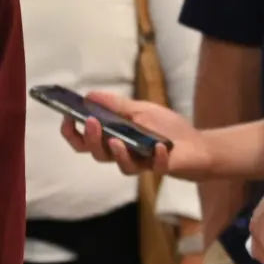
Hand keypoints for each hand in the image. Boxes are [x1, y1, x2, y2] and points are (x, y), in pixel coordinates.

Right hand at [58, 91, 211, 179]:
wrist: (197, 145)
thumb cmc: (167, 128)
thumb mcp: (140, 109)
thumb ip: (116, 105)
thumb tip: (89, 95)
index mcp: (114, 139)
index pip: (85, 141)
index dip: (72, 132)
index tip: (67, 117)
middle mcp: (123, 154)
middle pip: (97, 154)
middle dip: (90, 139)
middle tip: (91, 122)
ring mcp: (141, 163)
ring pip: (122, 166)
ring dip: (118, 153)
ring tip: (116, 141)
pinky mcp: (161, 168)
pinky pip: (156, 166)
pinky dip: (157, 157)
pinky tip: (159, 147)